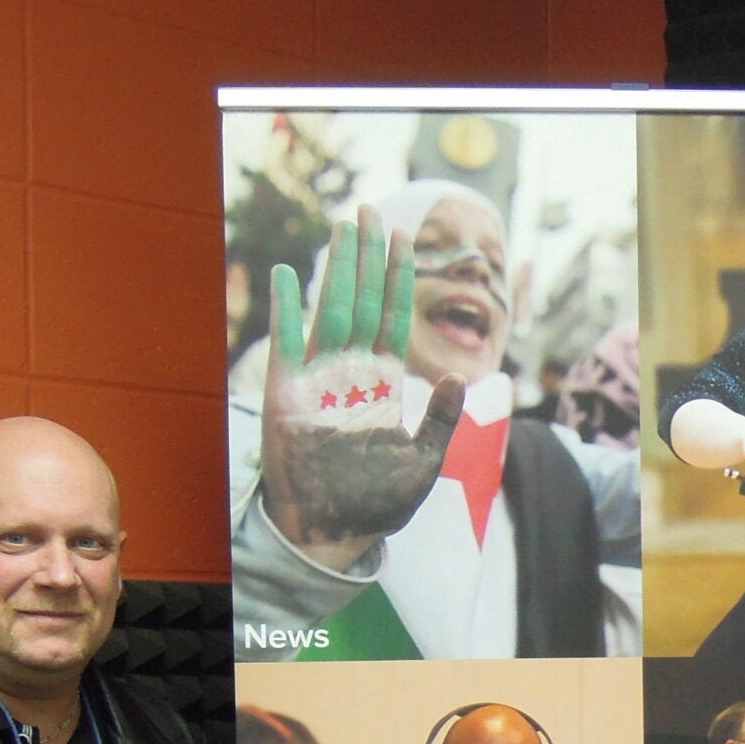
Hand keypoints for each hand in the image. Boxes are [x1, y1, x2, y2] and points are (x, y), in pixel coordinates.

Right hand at [258, 207, 465, 569]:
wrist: (333, 533)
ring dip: (337, 268)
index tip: (405, 238)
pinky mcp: (286, 394)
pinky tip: (290, 274)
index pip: (392, 318)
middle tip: (371, 210)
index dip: (398, 280)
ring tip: (344, 226)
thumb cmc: (377, 503)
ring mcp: (317, 379)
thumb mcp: (421, 463)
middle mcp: (350, 372)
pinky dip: (286, 310)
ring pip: (330, 310)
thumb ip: (439, 421)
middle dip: (367, 257)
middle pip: (361, 301)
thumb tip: (458, 379)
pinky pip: (286, 343)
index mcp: (382, 384)